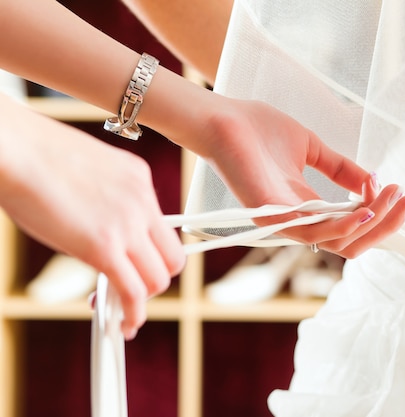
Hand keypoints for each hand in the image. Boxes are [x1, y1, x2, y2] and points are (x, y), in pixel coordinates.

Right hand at [0, 99, 184, 339]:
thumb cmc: (34, 154)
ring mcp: (127, 224)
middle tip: (128, 289)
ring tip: (119, 310)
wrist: (16, 147)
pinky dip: (131, 315)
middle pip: (172, 258)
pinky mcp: (104, 247)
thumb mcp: (88, 171)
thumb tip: (97, 228)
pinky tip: (121, 325)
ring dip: (141, 301)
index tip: (134, 266)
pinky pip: (133, 292)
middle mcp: (142, 201)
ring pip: (157, 279)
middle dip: (153, 280)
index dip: (152, 255)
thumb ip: (104, 198)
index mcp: (139, 179)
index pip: (163, 228)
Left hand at [195, 98, 404, 257]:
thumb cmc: (259, 131)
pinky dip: (344, 226)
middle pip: (353, 241)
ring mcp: (286, 221)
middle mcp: (301, 220)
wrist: (223, 120)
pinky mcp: (273, 216)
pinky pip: (314, 234)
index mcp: (309, 207)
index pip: (353, 226)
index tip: (401, 190)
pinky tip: (366, 209)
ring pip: (340, 242)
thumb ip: (341, 169)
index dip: (382, 215)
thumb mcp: (313, 149)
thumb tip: (373, 182)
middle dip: (386, 225)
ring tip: (392, 198)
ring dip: (373, 222)